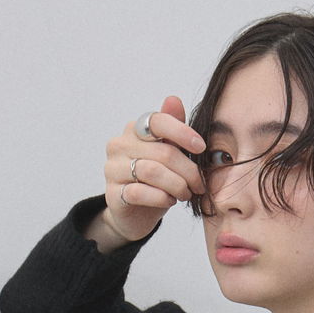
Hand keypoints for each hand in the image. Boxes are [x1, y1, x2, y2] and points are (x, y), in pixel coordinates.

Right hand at [102, 95, 208, 243]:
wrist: (136, 213)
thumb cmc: (157, 180)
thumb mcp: (169, 154)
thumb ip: (173, 129)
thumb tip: (174, 99)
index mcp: (134, 130)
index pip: (157, 121)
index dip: (182, 132)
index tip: (201, 147)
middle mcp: (119, 145)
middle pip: (162, 153)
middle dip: (188, 171)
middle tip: (199, 184)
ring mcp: (113, 169)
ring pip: (152, 172)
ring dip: (177, 186)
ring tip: (186, 193)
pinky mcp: (112, 194)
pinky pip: (140, 193)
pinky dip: (161, 198)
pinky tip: (169, 201)